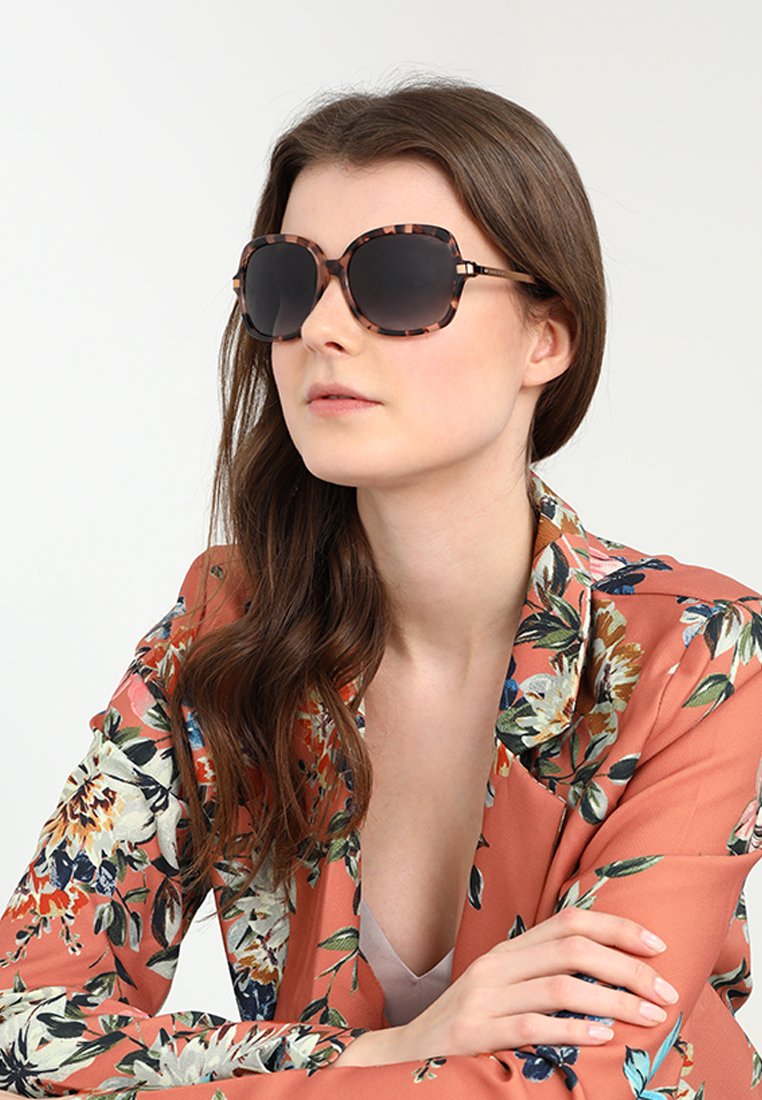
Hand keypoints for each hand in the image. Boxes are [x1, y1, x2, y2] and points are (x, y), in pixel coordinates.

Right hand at [338, 908, 678, 1066]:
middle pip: (572, 948)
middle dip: (628, 968)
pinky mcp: (475, 1032)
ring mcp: (484, 996)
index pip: (569, 921)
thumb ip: (542, 975)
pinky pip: (532, 1026)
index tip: (657, 946)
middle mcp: (497, 965)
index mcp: (509, 950)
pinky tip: (602, 1038)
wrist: (405, 1053)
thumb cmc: (468, 1026)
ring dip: (614, 1001)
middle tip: (665, 992)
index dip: (617, 928)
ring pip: (561, 986)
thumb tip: (608, 972)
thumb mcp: (503, 990)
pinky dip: (572, 1030)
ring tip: (648, 1017)